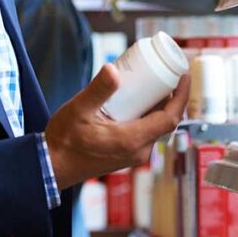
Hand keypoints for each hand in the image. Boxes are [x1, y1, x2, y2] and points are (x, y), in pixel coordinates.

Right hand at [44, 64, 188, 189]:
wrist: (52, 167)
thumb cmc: (64, 140)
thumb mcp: (79, 110)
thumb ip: (98, 90)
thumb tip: (113, 69)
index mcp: (133, 140)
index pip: (170, 118)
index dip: (182, 96)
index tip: (185, 76)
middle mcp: (138, 150)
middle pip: (165, 121)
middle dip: (170, 97)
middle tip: (167, 73)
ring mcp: (132, 155)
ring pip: (155, 127)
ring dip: (158, 106)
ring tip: (153, 83)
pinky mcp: (125, 154)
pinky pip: (145, 132)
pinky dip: (147, 115)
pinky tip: (138, 101)